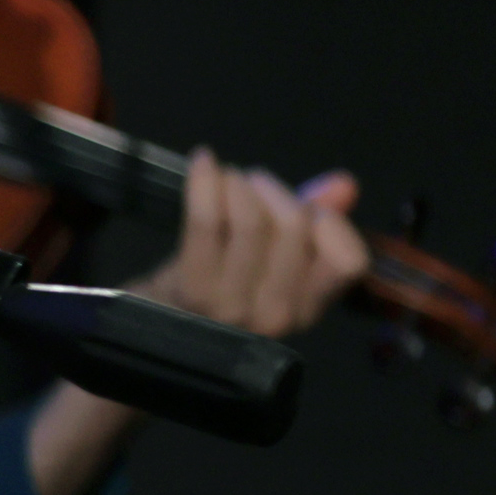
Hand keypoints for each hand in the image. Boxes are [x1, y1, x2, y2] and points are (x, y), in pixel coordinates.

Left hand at [25, 149, 366, 494]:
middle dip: (274, 192)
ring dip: (238, 186)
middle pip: (297, 227)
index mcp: (308, 309)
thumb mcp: (269, 259)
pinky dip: (204, 184)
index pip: (348, 261)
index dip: (330, 223)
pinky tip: (203, 163)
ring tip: (226, 181)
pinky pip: (206, 223)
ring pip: (252, 221)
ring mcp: (233, 307)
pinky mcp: (192, 291)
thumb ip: (315, 221)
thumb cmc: (216, 289)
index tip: (305, 210)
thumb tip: (346, 185)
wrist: (147, 331)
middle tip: (252, 185)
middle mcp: (278, 316)